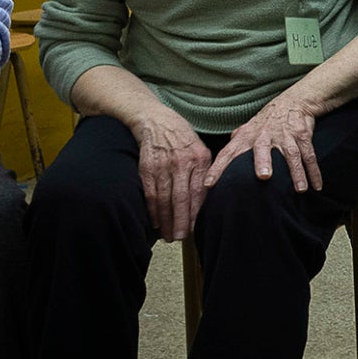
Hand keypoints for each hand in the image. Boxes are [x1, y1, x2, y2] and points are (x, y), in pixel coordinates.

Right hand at [132, 107, 213, 240]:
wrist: (157, 121)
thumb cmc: (183, 139)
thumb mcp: (201, 149)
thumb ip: (205, 172)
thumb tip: (210, 199)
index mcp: (199, 159)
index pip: (198, 192)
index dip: (196, 213)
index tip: (195, 228)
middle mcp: (181, 163)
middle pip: (181, 198)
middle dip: (181, 220)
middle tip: (181, 237)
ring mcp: (163, 165)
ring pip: (164, 199)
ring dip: (165, 219)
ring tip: (168, 235)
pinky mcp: (147, 167)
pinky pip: (150, 193)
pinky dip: (152, 210)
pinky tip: (156, 221)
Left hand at [206, 93, 322, 194]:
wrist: (293, 101)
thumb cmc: (266, 122)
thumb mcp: (248, 128)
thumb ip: (234, 143)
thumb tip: (218, 160)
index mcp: (247, 136)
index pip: (228, 152)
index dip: (218, 168)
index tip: (209, 184)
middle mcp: (265, 136)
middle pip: (263, 149)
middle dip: (263, 162)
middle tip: (264, 177)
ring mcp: (285, 136)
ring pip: (291, 154)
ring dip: (296, 172)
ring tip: (300, 189)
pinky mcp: (302, 136)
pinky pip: (309, 155)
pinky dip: (314, 172)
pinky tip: (317, 186)